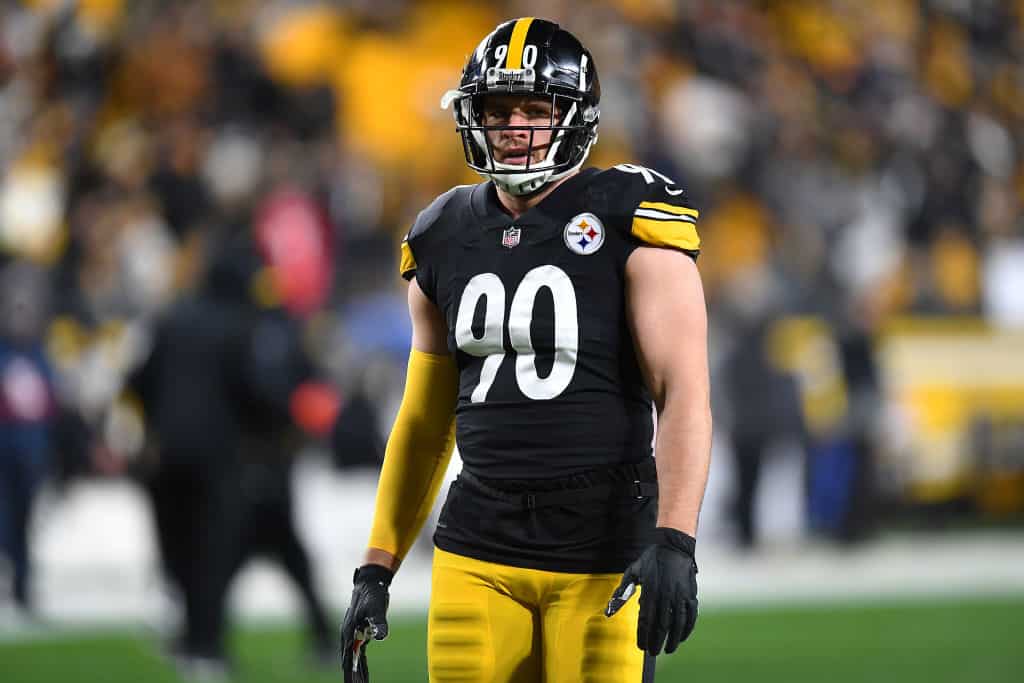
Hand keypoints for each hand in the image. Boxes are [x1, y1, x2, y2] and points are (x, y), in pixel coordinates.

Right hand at [340, 564, 392, 681]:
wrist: (370, 583)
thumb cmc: (372, 594)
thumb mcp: (377, 607)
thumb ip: (379, 622)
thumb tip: (381, 636)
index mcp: (348, 631)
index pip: (348, 657)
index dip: (350, 672)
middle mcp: (348, 635)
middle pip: (349, 661)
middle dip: (352, 676)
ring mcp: (353, 635)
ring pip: (354, 659)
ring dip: (357, 672)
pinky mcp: (360, 633)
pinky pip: (360, 653)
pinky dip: (362, 664)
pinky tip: (363, 674)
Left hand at [605, 527, 697, 655]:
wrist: (673, 547)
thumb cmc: (650, 560)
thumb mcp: (632, 572)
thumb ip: (621, 592)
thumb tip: (608, 611)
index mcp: (650, 591)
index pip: (645, 620)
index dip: (643, 635)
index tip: (641, 646)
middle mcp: (665, 595)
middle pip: (661, 625)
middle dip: (657, 641)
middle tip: (653, 652)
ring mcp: (680, 596)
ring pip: (678, 624)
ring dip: (673, 639)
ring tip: (668, 650)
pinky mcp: (690, 595)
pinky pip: (691, 616)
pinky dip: (687, 629)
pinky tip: (682, 637)